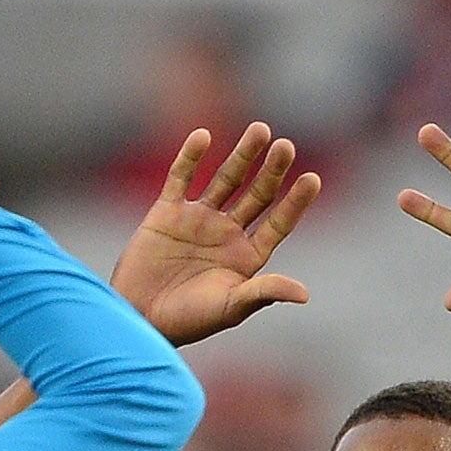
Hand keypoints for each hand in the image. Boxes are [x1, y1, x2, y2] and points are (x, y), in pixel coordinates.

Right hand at [111, 124, 318, 345]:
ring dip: (243, 155)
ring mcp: (197, 220)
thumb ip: (264, 292)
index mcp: (247, 256)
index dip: (296, 202)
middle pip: (257, 194)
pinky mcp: (166, 213)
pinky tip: (203, 136)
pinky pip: (181, 177)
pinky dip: (190, 157)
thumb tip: (304, 294)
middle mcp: (226, 234)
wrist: (137, 317)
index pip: (278, 222)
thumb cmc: (187, 321)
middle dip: (272, 171)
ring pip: (226, 179)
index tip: (312, 178)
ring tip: (261, 130)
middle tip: (285, 146)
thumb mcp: (229, 307)